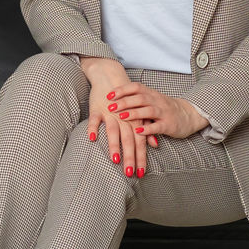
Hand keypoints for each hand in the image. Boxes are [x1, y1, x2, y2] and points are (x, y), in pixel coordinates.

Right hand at [79, 57, 158, 178]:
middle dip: (130, 157)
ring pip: (113, 131)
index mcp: (135, 121)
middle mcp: (124, 119)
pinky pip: (95, 120)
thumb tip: (155, 144)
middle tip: (129, 172)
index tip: (140, 173)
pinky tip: (93, 138)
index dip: (140, 158)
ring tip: (115, 159)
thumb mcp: (138, 113)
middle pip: (128, 140)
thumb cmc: (126, 98)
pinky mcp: (97, 108)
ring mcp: (110, 114)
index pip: (140, 142)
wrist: (110, 76)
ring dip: (114, 145)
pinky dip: (94, 128)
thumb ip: (147, 129)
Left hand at [104, 80, 208, 153]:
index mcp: (151, 94)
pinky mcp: (169, 125)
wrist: (189, 115)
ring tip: (121, 116)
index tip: (109, 94)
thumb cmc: (165, 108)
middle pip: (140, 98)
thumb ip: (137, 99)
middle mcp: (157, 101)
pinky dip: (147, 129)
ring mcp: (164, 113)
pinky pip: (157, 126)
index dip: (122, 90)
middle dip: (125, 102)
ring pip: (148, 110)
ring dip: (134, 113)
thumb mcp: (152, 100)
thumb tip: (116, 98)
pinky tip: (138, 131)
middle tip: (111, 106)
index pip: (136, 87)